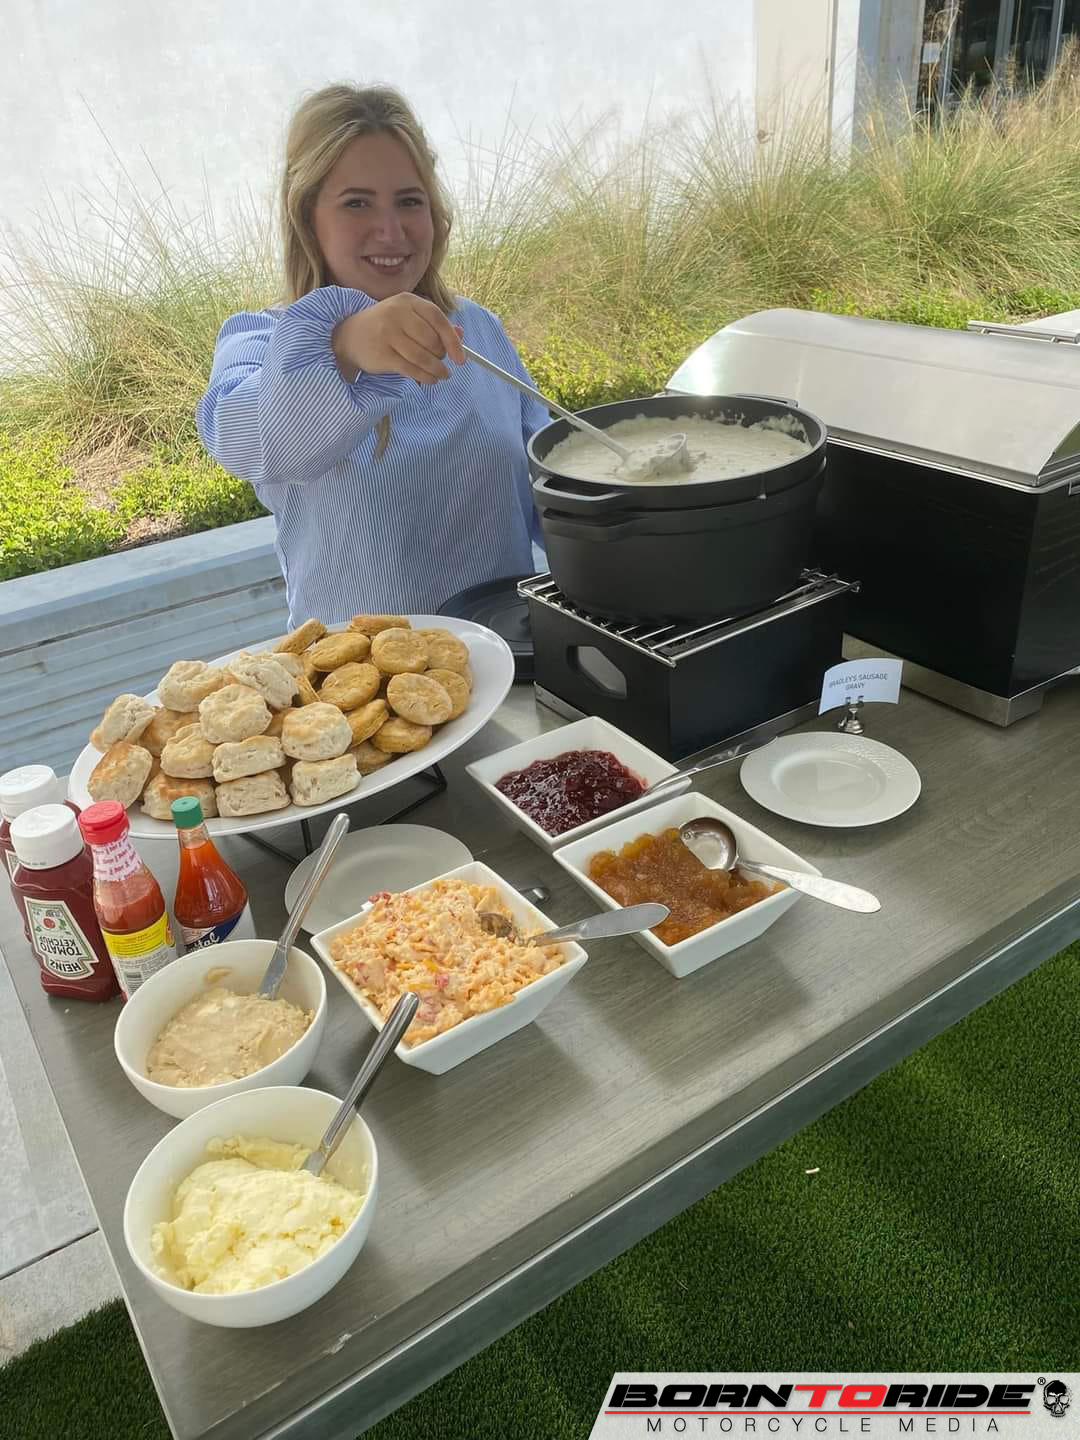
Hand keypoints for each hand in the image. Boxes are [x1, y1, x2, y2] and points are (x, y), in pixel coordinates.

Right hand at [332, 294, 465, 384]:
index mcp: (407, 301)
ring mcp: (387, 334)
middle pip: (431, 340)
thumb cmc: (386, 327)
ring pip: (422, 357)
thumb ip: (434, 325)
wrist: (350, 336)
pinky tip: (430, 379)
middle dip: (442, 355)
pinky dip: (425, 377)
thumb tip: (461, 335)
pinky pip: (411, 369)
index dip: (452, 339)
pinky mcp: (382, 354)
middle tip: (443, 362)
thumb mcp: (408, 318)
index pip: (437, 318)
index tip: (461, 357)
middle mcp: (396, 314)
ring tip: (442, 375)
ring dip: (437, 370)